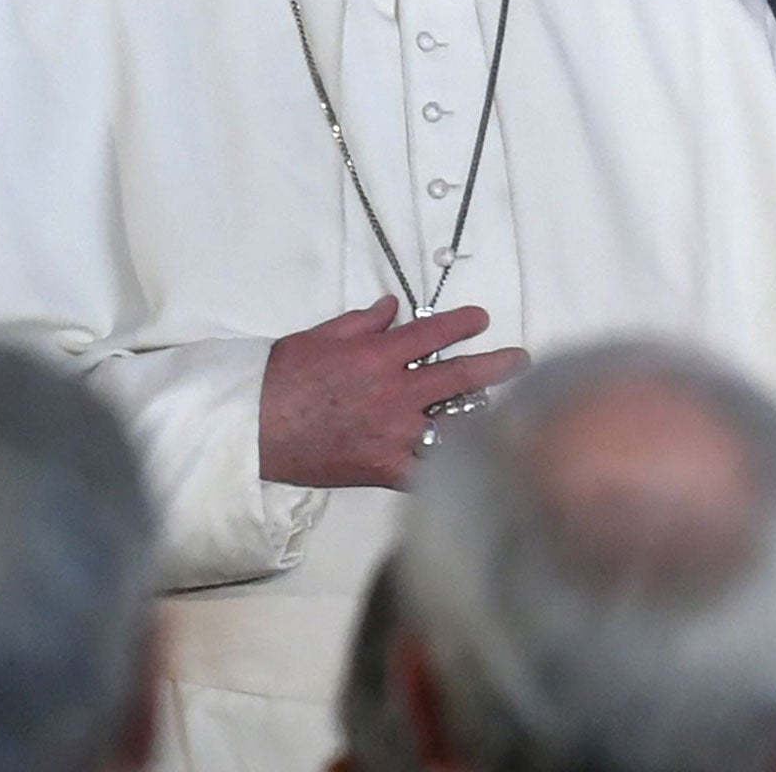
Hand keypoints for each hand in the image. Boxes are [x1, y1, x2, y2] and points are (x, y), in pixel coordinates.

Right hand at [259, 297, 528, 489]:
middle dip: (496, 365)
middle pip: (459, 376)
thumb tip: (393, 306)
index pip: (434, 333)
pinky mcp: (384, 468)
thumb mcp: (321, 336)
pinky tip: (471, 461)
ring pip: (453, 423)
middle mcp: (395, 391)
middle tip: (519, 360)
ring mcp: (394, 433)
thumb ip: (362, 321)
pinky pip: (427, 469)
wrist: (256, 429)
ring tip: (508, 410)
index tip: (482, 319)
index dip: (463, 323)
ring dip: (483, 415)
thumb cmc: (284, 377)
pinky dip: (448, 465)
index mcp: (378, 354)